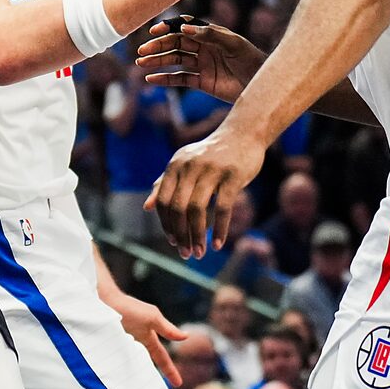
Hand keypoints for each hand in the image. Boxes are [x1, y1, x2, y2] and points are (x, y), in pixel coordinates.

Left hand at [104, 286, 186, 387]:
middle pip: (147, 364)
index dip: (170, 370)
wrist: (102, 301)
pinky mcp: (109, 348)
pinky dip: (121, 372)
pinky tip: (120, 384)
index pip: (161, 357)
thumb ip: (167, 329)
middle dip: (153, 377)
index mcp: (147, 337)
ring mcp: (123, 345)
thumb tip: (186, 337)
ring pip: (133, 365)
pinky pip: (118, 364)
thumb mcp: (151, 318)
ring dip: (136, 376)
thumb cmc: (128, 307)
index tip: (179, 384)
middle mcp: (136, 342)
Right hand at [135, 17, 266, 102]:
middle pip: (176, 44)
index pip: (184, 27)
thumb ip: (209, 34)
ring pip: (174, 61)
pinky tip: (151, 79)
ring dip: (157, 61)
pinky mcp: (202, 82)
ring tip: (141, 63)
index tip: (155, 31)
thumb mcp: (233, 43)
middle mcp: (203, 48)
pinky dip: (165, 79)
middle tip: (142, 50)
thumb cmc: (251, 59)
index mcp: (210, 34)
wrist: (262, 84)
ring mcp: (202, 65)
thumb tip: (184, 27)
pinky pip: (180, 79)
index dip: (169, 27)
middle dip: (158, 46)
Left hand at [147, 127, 264, 258]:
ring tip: (200, 252)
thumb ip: (165, 183)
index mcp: (175, 165)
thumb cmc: (211, 155)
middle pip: (178, 208)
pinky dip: (219, 229)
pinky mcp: (233, 176)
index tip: (174, 242)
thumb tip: (147, 207)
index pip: (164, 201)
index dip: (167, 224)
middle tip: (186, 253)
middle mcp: (190, 166)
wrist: (243, 135)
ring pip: (198, 210)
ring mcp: (212, 171)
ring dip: (197, 236)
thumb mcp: (184, 164)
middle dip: (181, 235)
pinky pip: (222, 208)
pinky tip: (218, 244)